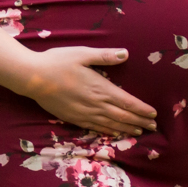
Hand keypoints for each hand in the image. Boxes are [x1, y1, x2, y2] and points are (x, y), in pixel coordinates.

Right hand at [13, 46, 157, 137]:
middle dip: (139, 121)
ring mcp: (85, 113)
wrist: (33, 78)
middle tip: (153, 126)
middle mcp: (95, 104)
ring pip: (111, 124)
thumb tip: (125, 54)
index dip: (142, 109)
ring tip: (139, 131)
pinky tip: (114, 133)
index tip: (154, 113)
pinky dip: (109, 131)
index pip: (127, 102)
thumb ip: (105, 56)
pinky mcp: (74, 118)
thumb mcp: (82, 54)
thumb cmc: (58, 62)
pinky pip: (96, 128)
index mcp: (100, 88)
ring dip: (127, 128)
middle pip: (123, 116)